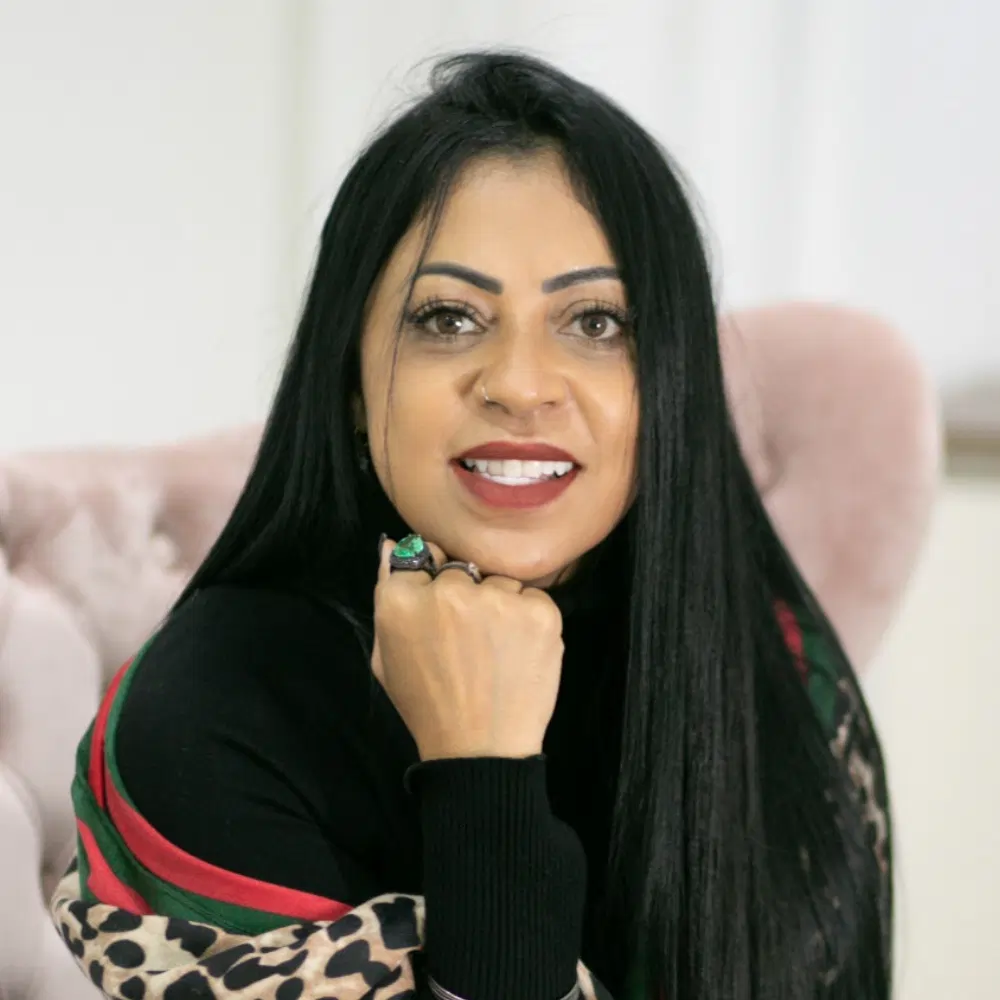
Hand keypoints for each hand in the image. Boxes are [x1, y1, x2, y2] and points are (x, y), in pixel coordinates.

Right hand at [371, 537, 564, 760]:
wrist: (481, 751)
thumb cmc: (427, 705)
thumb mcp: (386, 657)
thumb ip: (386, 594)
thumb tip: (392, 544)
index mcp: (401, 600)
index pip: (418, 561)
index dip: (428, 590)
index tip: (437, 620)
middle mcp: (449, 591)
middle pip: (461, 570)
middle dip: (464, 596)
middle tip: (468, 642)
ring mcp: (497, 600)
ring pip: (499, 582)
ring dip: (500, 607)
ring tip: (496, 652)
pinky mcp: (539, 612)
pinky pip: (533, 597)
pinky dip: (530, 620)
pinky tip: (518, 653)